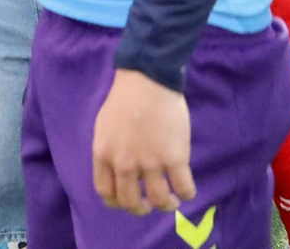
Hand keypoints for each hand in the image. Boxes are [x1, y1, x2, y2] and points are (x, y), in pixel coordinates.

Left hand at [91, 68, 194, 215]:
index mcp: (103, 155)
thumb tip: (117, 170)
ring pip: (159, 200)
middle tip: (150, 203)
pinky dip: (186, 194)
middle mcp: (124, 164)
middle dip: (142, 208)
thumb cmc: (124, 99)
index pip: (106, 192)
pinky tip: (186, 190)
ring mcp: (150, 163)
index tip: (128, 200)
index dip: (118, 202)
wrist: (147, 80)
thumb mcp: (104, 128)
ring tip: (172, 200)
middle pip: (131, 202)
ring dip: (166, 205)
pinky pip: (183, 188)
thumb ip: (109, 151)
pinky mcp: (175, 158)